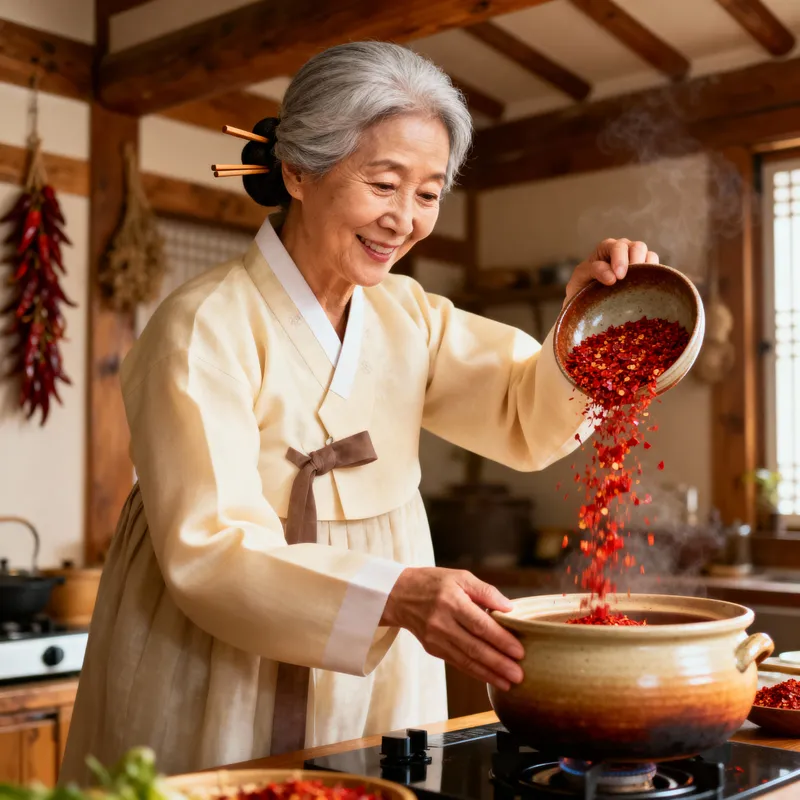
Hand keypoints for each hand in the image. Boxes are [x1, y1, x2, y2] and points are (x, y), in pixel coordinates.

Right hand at [380, 567, 524, 689]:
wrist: (400, 594)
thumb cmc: (434, 582)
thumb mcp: (460, 576)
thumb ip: (486, 591)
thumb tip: (510, 608)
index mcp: (451, 601)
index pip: (480, 625)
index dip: (500, 640)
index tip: (519, 651)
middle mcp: (442, 622)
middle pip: (474, 647)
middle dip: (498, 663)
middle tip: (519, 674)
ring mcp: (435, 638)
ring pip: (466, 659)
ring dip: (489, 673)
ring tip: (509, 682)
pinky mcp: (432, 648)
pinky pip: (457, 662)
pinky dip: (475, 672)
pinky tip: (490, 677)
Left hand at [564, 238, 659, 305]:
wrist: (586, 304)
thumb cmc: (581, 288)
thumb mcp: (580, 278)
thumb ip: (593, 271)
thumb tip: (613, 277)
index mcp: (605, 249)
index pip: (615, 247)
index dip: (619, 259)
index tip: (618, 278)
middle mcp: (623, 251)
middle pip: (637, 247)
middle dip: (635, 260)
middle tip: (630, 279)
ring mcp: (636, 261)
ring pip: (649, 255)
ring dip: (647, 267)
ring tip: (640, 282)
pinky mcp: (645, 274)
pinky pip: (656, 269)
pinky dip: (654, 275)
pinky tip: (647, 286)